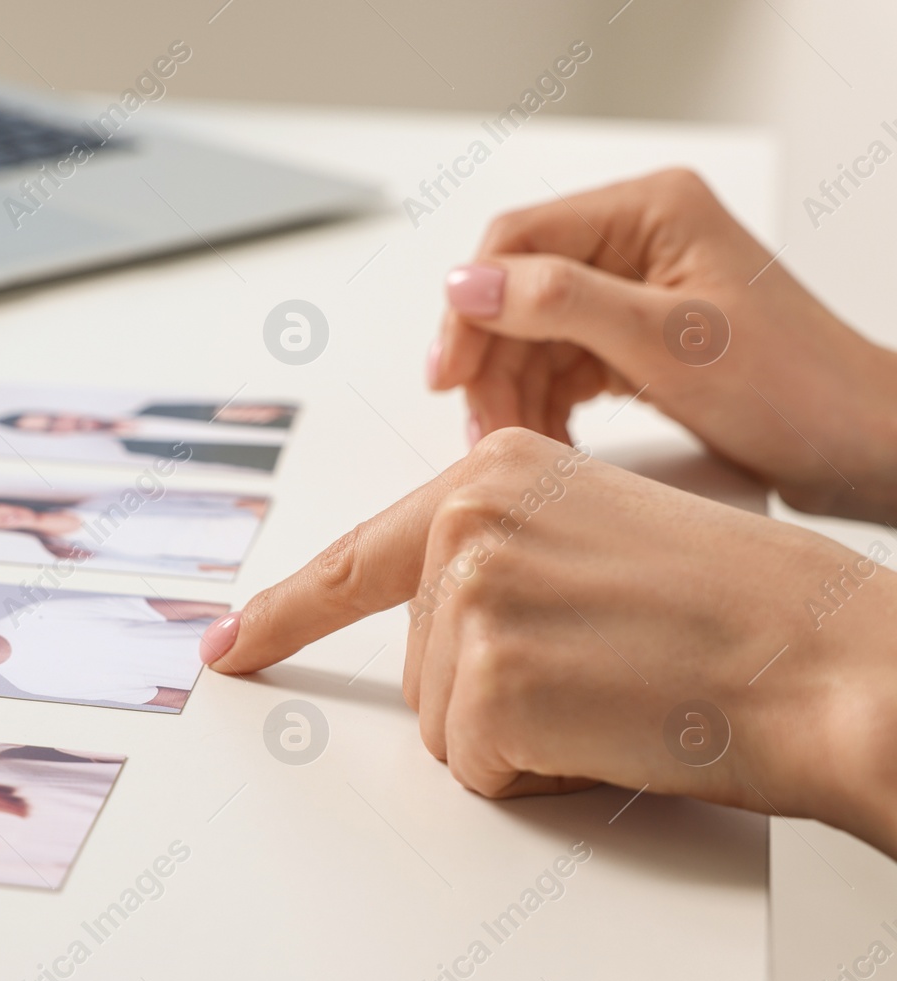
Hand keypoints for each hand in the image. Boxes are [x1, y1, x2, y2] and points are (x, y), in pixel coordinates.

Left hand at [200, 429, 896, 856]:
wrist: (832, 659)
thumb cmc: (745, 609)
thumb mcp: (600, 537)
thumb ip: (503, 556)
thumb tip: (434, 625)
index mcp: (494, 473)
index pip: (359, 559)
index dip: (283, 614)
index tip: (225, 645)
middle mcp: (467, 519)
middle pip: (422, 664)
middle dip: (500, 695)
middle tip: (609, 668)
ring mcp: (471, 595)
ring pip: (450, 722)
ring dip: (527, 733)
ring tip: (619, 688)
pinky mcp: (489, 678)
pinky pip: (482, 768)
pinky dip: (545, 772)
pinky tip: (614, 723)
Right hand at [429, 168, 896, 523]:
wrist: (860, 446)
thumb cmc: (796, 388)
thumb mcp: (668, 343)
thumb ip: (560, 303)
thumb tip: (466, 285)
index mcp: (649, 211)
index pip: (519, 241)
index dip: (470, 306)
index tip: (447, 372)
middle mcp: (638, 240)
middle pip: (518, 294)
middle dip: (494, 366)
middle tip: (483, 430)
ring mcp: (637, 290)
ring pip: (534, 337)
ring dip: (515, 395)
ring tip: (516, 447)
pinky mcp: (639, 338)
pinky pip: (565, 367)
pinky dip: (547, 408)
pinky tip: (549, 444)